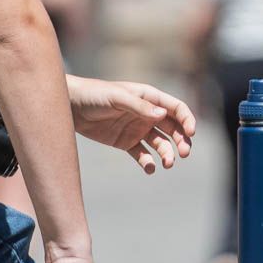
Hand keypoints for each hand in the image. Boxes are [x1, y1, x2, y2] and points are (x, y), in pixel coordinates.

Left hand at [67, 77, 195, 173]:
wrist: (71, 106)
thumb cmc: (95, 94)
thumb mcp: (117, 97)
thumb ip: (139, 107)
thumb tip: (163, 115)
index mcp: (150, 98)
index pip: (176, 108)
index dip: (187, 120)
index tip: (191, 133)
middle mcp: (148, 114)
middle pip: (173, 128)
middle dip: (181, 141)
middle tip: (183, 154)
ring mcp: (138, 129)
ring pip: (160, 144)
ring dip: (167, 153)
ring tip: (167, 164)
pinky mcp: (126, 143)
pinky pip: (142, 154)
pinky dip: (148, 162)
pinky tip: (149, 168)